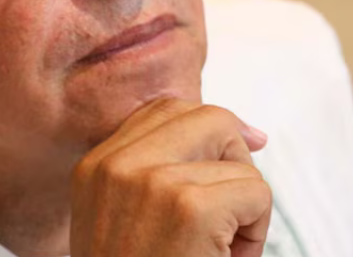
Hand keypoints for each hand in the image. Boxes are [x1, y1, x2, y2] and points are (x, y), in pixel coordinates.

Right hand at [70, 99, 271, 256]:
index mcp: (95, 168)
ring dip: (246, 206)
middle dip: (235, 158)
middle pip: (207, 116)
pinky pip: (255, 192)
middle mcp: (115, 166)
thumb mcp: (127, 220)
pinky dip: (257, 232)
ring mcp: (151, 182)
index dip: (212, 129)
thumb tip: (251, 132)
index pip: (164, 109)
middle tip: (231, 212)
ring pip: (238, 159)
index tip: (237, 158)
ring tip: (221, 249)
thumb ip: (158, 172)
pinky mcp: (188, 208)